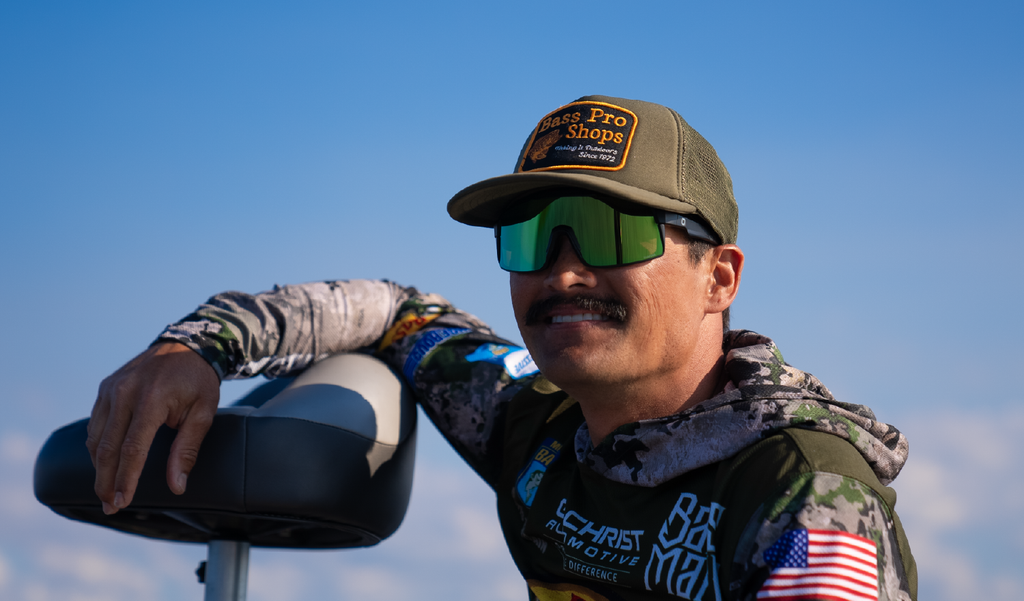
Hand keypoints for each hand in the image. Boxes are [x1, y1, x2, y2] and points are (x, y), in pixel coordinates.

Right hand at [86, 341, 219, 514]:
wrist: (188, 345)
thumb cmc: (199, 381)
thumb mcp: (204, 413)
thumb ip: (187, 450)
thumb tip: (177, 486)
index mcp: (151, 399)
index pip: (132, 449)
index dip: (125, 479)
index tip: (123, 502)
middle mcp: (124, 392)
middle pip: (107, 448)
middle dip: (106, 481)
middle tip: (110, 505)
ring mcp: (111, 388)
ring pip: (96, 437)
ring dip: (99, 467)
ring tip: (107, 490)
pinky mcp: (106, 387)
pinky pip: (96, 423)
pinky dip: (98, 446)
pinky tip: (105, 463)